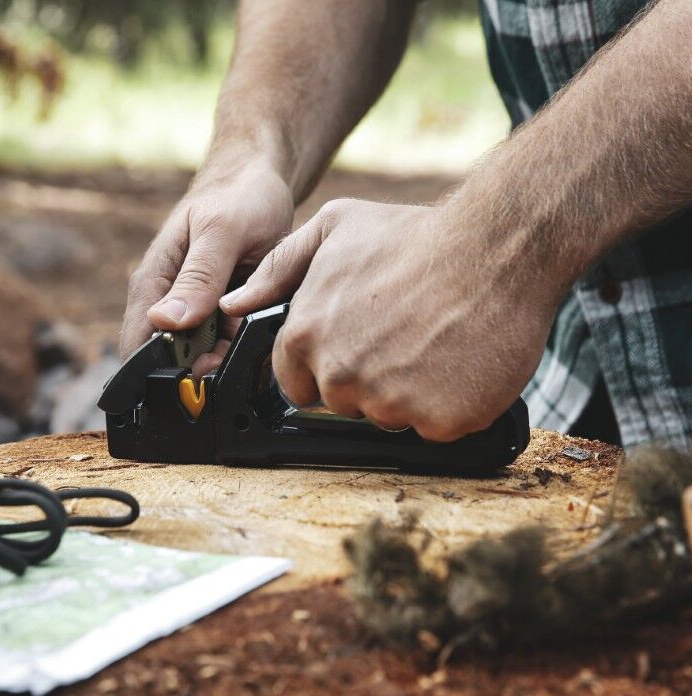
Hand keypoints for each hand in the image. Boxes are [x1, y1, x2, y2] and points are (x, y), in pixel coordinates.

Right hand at [120, 158, 293, 368]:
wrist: (261, 181)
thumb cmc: (238, 197)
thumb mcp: (221, 232)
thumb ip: (198, 277)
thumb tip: (165, 321)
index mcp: (155, 282)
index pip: (139, 345)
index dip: (160, 372)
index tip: (197, 377)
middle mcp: (170, 301)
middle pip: (175, 358)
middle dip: (205, 367)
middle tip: (237, 351)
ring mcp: (196, 309)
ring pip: (207, 355)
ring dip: (230, 355)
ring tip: (254, 328)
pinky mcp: (221, 312)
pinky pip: (231, 341)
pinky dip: (246, 341)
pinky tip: (262, 324)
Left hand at [221, 198, 559, 441]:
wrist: (498, 247)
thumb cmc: (416, 235)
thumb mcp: (333, 230)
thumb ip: (276, 270)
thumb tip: (233, 304)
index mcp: (307, 337)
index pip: (298, 384)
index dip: (324, 368)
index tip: (355, 348)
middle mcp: (342, 375)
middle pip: (343, 402)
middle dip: (366, 379)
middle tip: (402, 338)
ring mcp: (391, 403)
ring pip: (389, 417)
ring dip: (408, 392)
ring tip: (434, 342)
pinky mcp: (439, 421)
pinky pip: (434, 427)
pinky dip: (448, 405)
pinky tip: (459, 363)